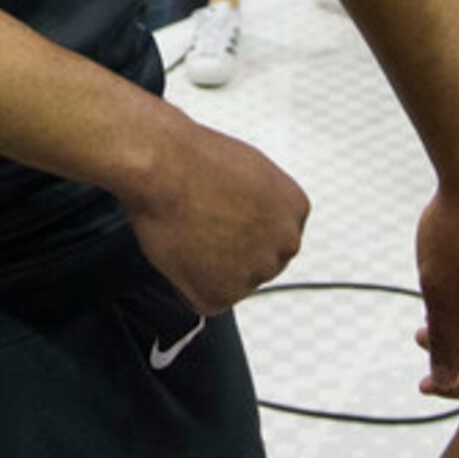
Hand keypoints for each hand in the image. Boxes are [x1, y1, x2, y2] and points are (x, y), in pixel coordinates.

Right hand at [119, 115, 308, 314]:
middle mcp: (285, 243)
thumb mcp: (248, 169)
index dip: (241, 229)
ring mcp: (257, 272)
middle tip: (200, 227)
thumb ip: (261, 202)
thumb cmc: (193, 159)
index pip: (274, 236)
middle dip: (229, 252)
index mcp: (295, 210)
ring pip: (230, 282)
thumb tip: (247, 217)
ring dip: (207, 268)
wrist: (162, 167)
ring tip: (186, 233)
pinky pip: (201, 298)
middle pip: (257, 262)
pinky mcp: (224, 294)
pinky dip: (184, 284)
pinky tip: (177, 251)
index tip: (223, 219)